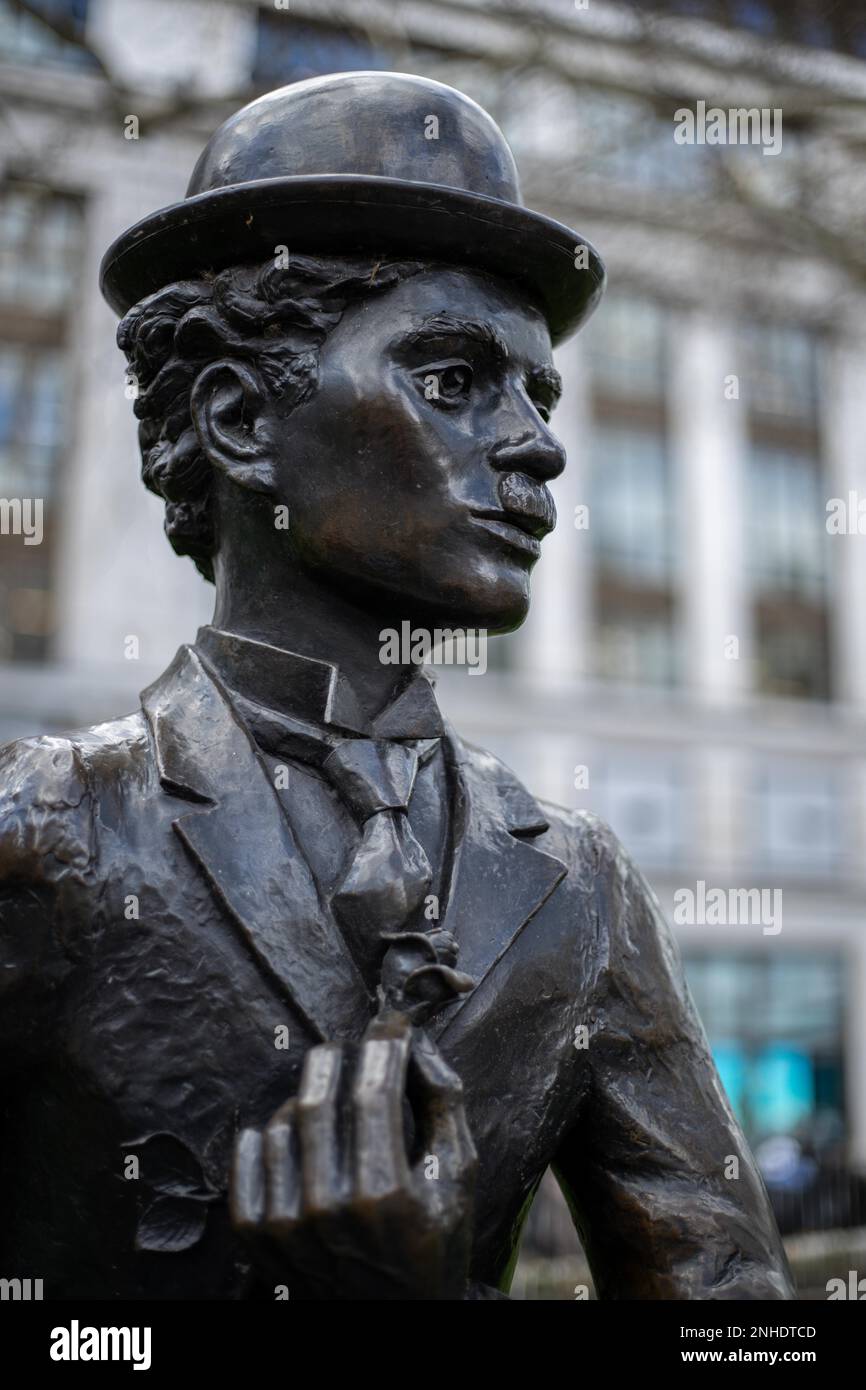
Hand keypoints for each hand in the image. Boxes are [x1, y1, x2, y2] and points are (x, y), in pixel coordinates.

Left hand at [230, 1011, 476, 1298]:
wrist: (393, 1320)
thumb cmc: (434, 1242)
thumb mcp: (458, 1176)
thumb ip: (444, 1102)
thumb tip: (417, 1042)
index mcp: (384, 1197)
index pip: (372, 1094)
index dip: (383, 1044)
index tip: (390, 1020)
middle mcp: (327, 1212)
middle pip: (317, 1100)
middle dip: (336, 1057)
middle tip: (349, 1046)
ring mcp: (286, 1227)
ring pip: (281, 1122)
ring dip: (306, 1096)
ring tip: (329, 1103)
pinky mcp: (256, 1236)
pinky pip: (249, 1155)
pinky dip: (268, 1133)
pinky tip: (293, 1132)